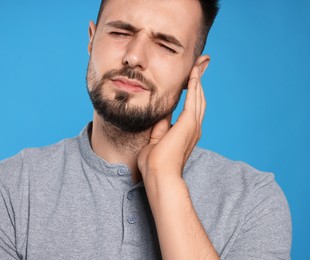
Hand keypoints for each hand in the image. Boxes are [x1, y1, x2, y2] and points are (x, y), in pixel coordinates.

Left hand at [138, 65, 205, 179]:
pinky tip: (193, 74)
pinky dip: (194, 85)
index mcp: (186, 132)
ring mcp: (193, 125)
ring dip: (198, 79)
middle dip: (199, 81)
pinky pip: (193, 99)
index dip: (192, 91)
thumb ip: (160, 126)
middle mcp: (194, 127)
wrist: (159, 175)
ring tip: (199, 64)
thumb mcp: (155, 140)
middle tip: (200, 64)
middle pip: (199, 98)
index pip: (191, 106)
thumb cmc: (155, 163)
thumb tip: (160, 114)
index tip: (191, 79)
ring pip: (199, 96)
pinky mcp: (189, 123)